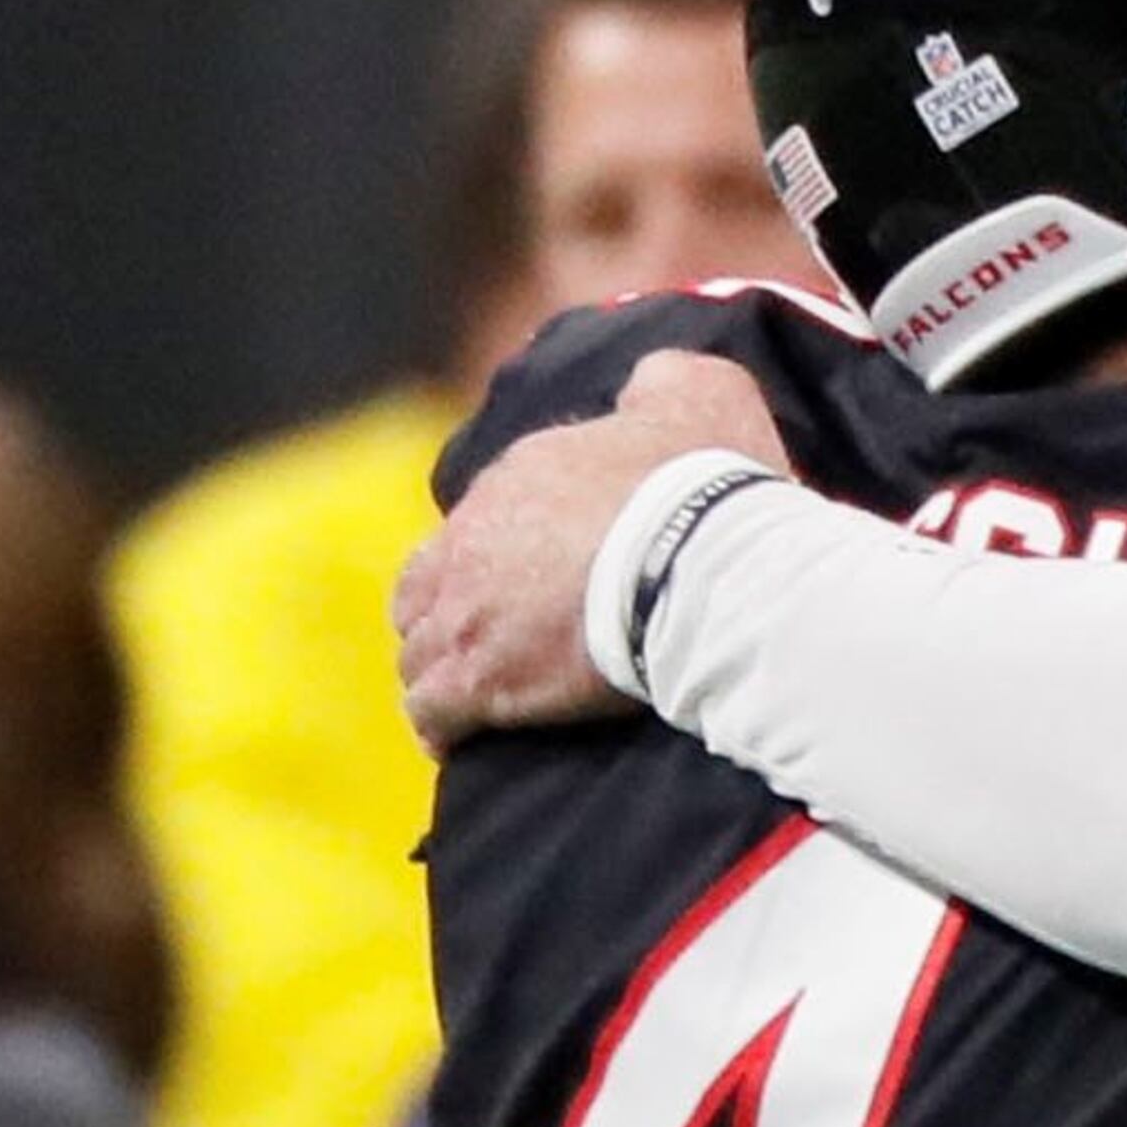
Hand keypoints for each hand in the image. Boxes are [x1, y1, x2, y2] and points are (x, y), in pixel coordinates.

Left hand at [393, 342, 801, 750]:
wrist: (698, 560)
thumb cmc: (706, 485)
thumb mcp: (699, 394)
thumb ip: (666, 385)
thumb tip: (654, 385)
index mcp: (521, 476)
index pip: (480, 522)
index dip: (499, 562)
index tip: (531, 592)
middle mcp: (475, 537)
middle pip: (428, 584)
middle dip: (449, 617)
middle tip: (490, 650)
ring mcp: (468, 610)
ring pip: (419, 649)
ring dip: (441, 675)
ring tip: (473, 705)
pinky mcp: (478, 678)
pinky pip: (432, 711)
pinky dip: (442, 727)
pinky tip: (462, 741)